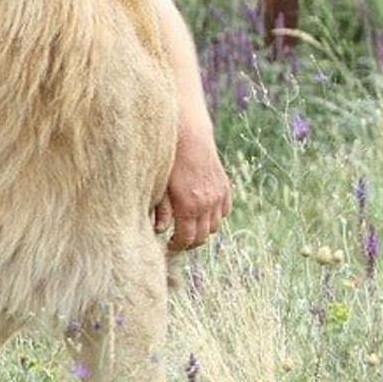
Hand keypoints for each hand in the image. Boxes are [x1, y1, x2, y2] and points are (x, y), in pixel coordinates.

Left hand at [155, 122, 229, 250]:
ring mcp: (218, 196)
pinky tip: (201, 212)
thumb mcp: (158, 187)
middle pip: (202, 236)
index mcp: (188, 207)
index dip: (177, 246)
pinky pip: (224, 210)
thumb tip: (158, 230)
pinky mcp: (224, 187)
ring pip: (215, 225)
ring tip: (188, 227)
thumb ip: (160, 211)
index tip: (168, 246)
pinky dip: (215, 216)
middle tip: (177, 241)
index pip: (186, 239)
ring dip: (202, 229)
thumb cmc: (167, 160)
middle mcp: (207, 204)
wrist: (188, 135)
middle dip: (190, 242)